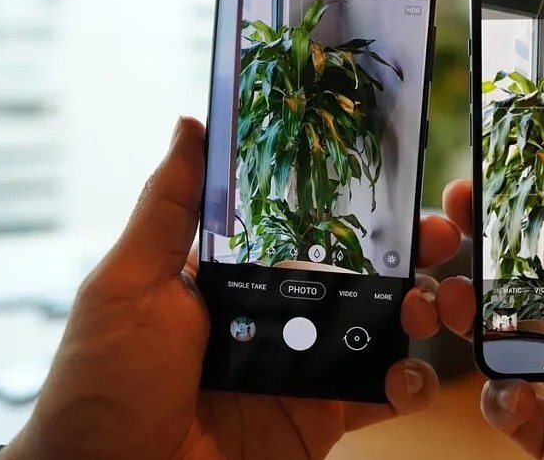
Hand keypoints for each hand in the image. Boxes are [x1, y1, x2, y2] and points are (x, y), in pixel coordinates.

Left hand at [0, 117, 463, 459]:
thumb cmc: (104, 383)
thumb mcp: (130, 284)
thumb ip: (170, 207)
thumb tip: (189, 124)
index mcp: (234, 279)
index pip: (305, 231)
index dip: (352, 207)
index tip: (396, 183)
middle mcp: (273, 318)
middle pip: (354, 276)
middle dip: (404, 253)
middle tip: (439, 237)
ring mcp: (299, 369)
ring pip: (375, 329)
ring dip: (415, 311)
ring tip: (432, 305)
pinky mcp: (319, 419)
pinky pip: (376, 396)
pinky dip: (405, 384)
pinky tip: (408, 373)